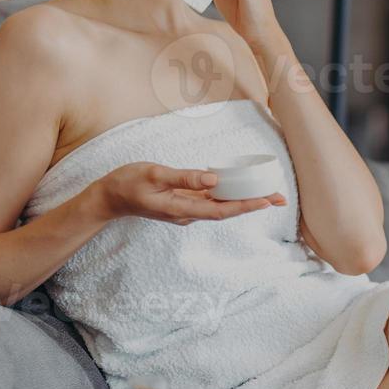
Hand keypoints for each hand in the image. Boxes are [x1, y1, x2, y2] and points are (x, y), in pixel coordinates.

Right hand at [95, 162, 287, 224]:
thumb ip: (183, 177)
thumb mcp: (154, 174)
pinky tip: (240, 189)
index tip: (266, 201)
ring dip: (244, 201)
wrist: (108, 197)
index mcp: (181, 209)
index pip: (220, 211)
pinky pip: (211, 202)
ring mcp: (185, 210)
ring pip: (220, 207)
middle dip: (253, 204)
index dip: (245, 206)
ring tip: (268, 194)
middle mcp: (187, 213)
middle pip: (226, 211)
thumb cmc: (128, 183)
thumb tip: (213, 179)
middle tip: (280, 198)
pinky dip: (228, 196)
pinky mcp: (183, 204)